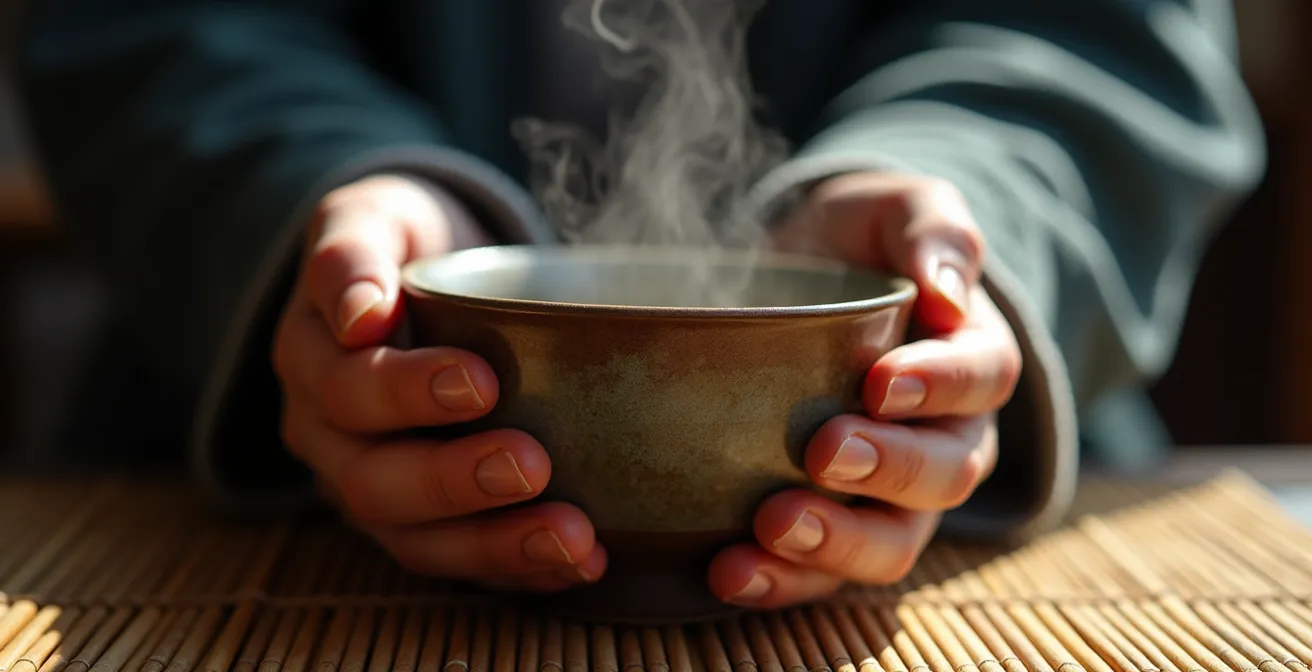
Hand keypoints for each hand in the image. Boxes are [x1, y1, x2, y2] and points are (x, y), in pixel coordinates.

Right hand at [272, 174, 605, 590]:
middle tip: (531, 463)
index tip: (482, 381)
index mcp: (311, 359)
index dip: (407, 392)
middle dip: (453, 480)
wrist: (423, 274)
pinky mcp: (421, 523)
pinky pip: (462, 560)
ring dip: (495, 545)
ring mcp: (372, 486)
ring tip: (573, 539)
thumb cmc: (402, 243)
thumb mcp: (372, 217)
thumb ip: (351, 250)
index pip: (347, 388)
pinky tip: (584, 562)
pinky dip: (522, 568)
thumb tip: (359, 315)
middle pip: (373, 479)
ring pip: (416, 539)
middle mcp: (330, 436)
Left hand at [707, 173, 1018, 607]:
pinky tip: (728, 569)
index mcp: (972, 360)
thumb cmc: (859, 240)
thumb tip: (948, 290)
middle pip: (943, 475)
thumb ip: (932, 227)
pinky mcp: (833, 523)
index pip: (979, 378)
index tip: (880, 380)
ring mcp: (891, 495)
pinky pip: (822, 572)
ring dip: (835, 545)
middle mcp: (947, 438)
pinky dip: (780, 580)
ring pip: (891, 543)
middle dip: (885, 470)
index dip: (938, 385)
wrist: (801, 276)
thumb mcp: (896, 206)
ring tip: (769, 529)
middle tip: (822, 452)